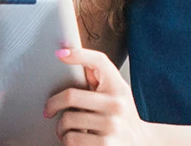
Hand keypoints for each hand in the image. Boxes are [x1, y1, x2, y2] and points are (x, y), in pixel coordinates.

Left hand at [45, 47, 160, 145]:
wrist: (142, 143)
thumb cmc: (122, 116)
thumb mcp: (117, 93)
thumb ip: (98, 77)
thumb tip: (67, 55)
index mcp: (118, 87)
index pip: (99, 61)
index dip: (78, 54)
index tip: (59, 53)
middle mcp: (116, 104)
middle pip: (70, 96)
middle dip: (52, 105)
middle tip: (48, 110)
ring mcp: (112, 125)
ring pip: (67, 120)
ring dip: (60, 127)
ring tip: (64, 129)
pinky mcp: (105, 144)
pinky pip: (71, 139)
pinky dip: (67, 140)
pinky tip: (73, 139)